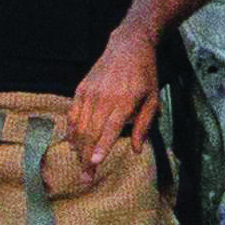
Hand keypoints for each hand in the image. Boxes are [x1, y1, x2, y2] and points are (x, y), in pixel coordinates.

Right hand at [68, 27, 162, 167]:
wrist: (129, 46)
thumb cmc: (145, 75)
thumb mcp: (153, 99)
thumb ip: (144, 125)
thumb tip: (136, 150)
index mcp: (125, 101)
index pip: (110, 127)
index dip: (102, 146)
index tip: (95, 162)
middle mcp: (104, 98)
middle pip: (91, 132)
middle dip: (87, 157)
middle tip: (85, 178)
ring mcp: (90, 93)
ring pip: (79, 126)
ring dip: (78, 148)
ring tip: (80, 164)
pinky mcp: (81, 89)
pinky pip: (72, 114)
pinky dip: (70, 130)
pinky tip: (72, 144)